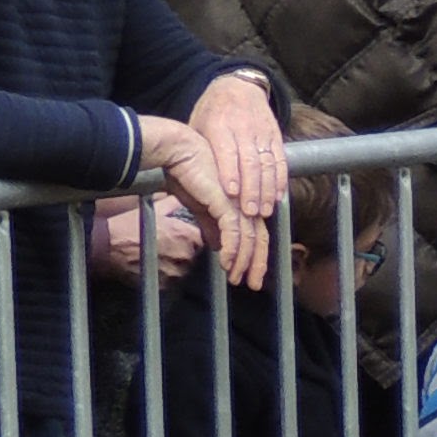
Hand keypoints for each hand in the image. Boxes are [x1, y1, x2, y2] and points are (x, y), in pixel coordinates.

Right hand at [86, 193, 205, 283]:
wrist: (105, 246)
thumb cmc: (127, 225)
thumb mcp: (152, 208)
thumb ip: (173, 205)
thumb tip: (183, 201)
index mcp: (187, 235)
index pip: (203, 239)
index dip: (192, 238)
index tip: (184, 236)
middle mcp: (186, 255)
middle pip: (195, 255)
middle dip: (185, 251)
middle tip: (168, 246)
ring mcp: (177, 272)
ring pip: (185, 269)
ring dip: (177, 264)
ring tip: (159, 257)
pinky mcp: (165, 286)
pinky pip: (173, 281)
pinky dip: (167, 276)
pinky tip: (154, 267)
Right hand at [144, 132, 274, 291]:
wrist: (177, 153)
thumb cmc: (185, 174)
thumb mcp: (199, 207)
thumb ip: (210, 226)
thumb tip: (218, 247)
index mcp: (241, 204)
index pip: (255, 235)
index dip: (254, 257)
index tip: (248, 275)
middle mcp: (245, 204)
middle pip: (260, 239)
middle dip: (256, 264)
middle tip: (252, 284)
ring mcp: (239, 203)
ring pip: (250, 239)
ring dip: (243, 261)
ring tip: (236, 278)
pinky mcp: (227, 202)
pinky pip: (235, 232)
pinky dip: (232, 250)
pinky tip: (226, 263)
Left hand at [189, 75, 286, 230]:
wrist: (237, 86)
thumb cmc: (212, 112)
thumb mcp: (197, 125)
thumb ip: (199, 151)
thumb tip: (194, 182)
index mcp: (219, 126)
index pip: (227, 153)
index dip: (231, 174)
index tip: (232, 194)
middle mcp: (243, 129)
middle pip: (250, 162)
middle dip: (252, 189)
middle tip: (251, 212)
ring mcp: (262, 133)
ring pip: (268, 164)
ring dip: (268, 190)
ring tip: (265, 211)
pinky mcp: (276, 136)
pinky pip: (281, 160)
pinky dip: (281, 180)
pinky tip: (279, 196)